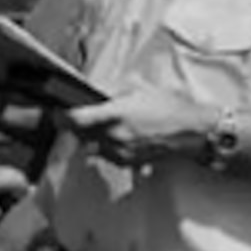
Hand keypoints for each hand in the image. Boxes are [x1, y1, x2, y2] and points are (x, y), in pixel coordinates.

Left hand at [64, 87, 212, 167]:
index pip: (73, 120)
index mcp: (113, 115)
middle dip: (77, 125)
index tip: (58, 112)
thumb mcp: (137, 87)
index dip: (61, 116)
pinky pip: (106, 154)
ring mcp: (118, 153)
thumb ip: (110, 89)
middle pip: (78, 134)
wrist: (191, 132)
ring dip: (92, 135)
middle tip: (84, 115)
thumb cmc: (169, 107)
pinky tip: (119, 135)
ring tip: (109, 124)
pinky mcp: (126, 162)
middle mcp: (112, 137)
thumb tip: (91, 90)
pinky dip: (106, 145)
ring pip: (91, 145)